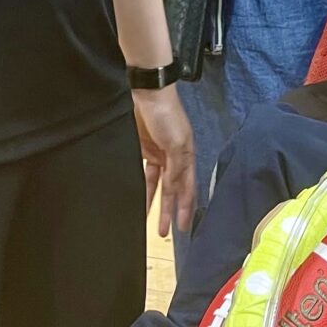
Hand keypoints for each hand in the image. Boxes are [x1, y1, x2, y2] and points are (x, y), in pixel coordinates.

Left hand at [133, 86, 195, 237]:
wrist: (148, 94)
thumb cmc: (167, 116)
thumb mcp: (176, 144)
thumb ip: (176, 168)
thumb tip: (175, 190)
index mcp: (186, 157)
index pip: (187, 188)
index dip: (186, 207)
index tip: (184, 227)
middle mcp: (174, 159)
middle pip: (172, 190)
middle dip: (170, 211)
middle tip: (164, 233)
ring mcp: (158, 154)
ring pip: (157, 185)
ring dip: (155, 203)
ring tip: (150, 222)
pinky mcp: (143, 150)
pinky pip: (145, 174)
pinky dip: (143, 187)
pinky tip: (139, 198)